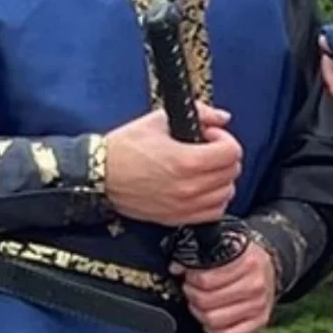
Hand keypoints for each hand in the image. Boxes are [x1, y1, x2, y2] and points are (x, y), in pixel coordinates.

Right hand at [104, 104, 242, 225]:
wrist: (100, 176)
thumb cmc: (124, 149)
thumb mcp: (159, 120)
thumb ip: (198, 113)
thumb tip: (221, 117)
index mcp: (186, 161)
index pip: (231, 152)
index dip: (224, 138)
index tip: (210, 135)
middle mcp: (189, 187)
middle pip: (232, 172)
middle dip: (224, 156)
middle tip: (208, 149)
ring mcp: (184, 205)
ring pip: (226, 193)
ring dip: (221, 178)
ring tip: (206, 169)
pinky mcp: (178, 218)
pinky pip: (214, 213)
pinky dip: (215, 200)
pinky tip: (203, 188)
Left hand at [180, 238, 278, 332]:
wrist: (268, 269)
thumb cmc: (244, 259)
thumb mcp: (228, 248)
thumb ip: (202, 256)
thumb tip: (177, 267)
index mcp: (248, 262)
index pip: (206, 280)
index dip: (191, 279)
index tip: (189, 276)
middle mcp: (255, 285)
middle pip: (207, 301)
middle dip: (192, 295)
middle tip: (191, 289)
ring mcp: (258, 306)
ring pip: (214, 320)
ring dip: (200, 313)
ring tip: (199, 303)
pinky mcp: (259, 322)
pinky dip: (214, 331)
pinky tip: (209, 321)